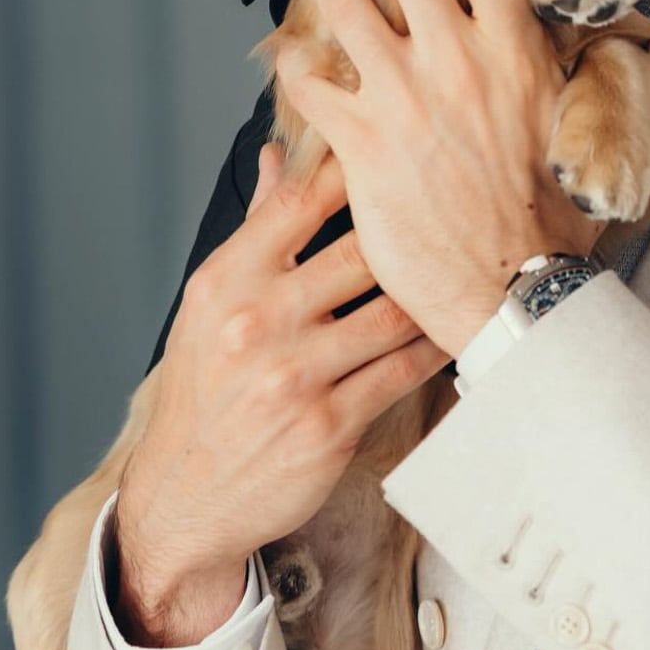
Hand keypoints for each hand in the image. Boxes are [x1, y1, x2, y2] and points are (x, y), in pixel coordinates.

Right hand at [114, 143, 449, 644]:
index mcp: (225, 282)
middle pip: (360, 252)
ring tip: (466, 273)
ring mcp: (293, 376)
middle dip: (409, 236)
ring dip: (432, 296)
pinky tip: (452, 330)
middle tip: (455, 214)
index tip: (393, 154)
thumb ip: (256, 229)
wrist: (183, 495)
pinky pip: (402, 370)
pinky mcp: (328, 424)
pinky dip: (434, 348)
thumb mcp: (211, 304)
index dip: (351, 171)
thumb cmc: (204, 389)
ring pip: (392, 313)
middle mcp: (255, 323)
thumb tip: (278, 155)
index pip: (297, 202)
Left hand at [276, 0, 604, 359]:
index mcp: (514, 51)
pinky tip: (293, 56)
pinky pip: (310, 82)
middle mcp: (456, 60)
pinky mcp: (362, 143)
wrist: (516, 290)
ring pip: (347, 3)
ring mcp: (403, 98)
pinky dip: (295, 62)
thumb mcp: (602, 134)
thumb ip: (639, 74)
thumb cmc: (557, 219)